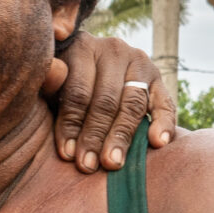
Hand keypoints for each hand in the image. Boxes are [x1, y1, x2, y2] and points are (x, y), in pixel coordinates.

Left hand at [46, 33, 178, 171]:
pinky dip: (163, 123)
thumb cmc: (61, 81)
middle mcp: (113, 50)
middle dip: (96, 136)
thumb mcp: (50, 81)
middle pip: (106, 100)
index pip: (77, 92)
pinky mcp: (157, 76)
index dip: (71, 125)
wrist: (90, 64)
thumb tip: (50, 76)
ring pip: (132, 103)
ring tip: (113, 163)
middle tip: (88, 165)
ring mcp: (138, 61)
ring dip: (122, 137)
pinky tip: (158, 142)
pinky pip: (164, 102)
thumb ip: (48, 83)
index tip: (67, 154)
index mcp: (81, 47)